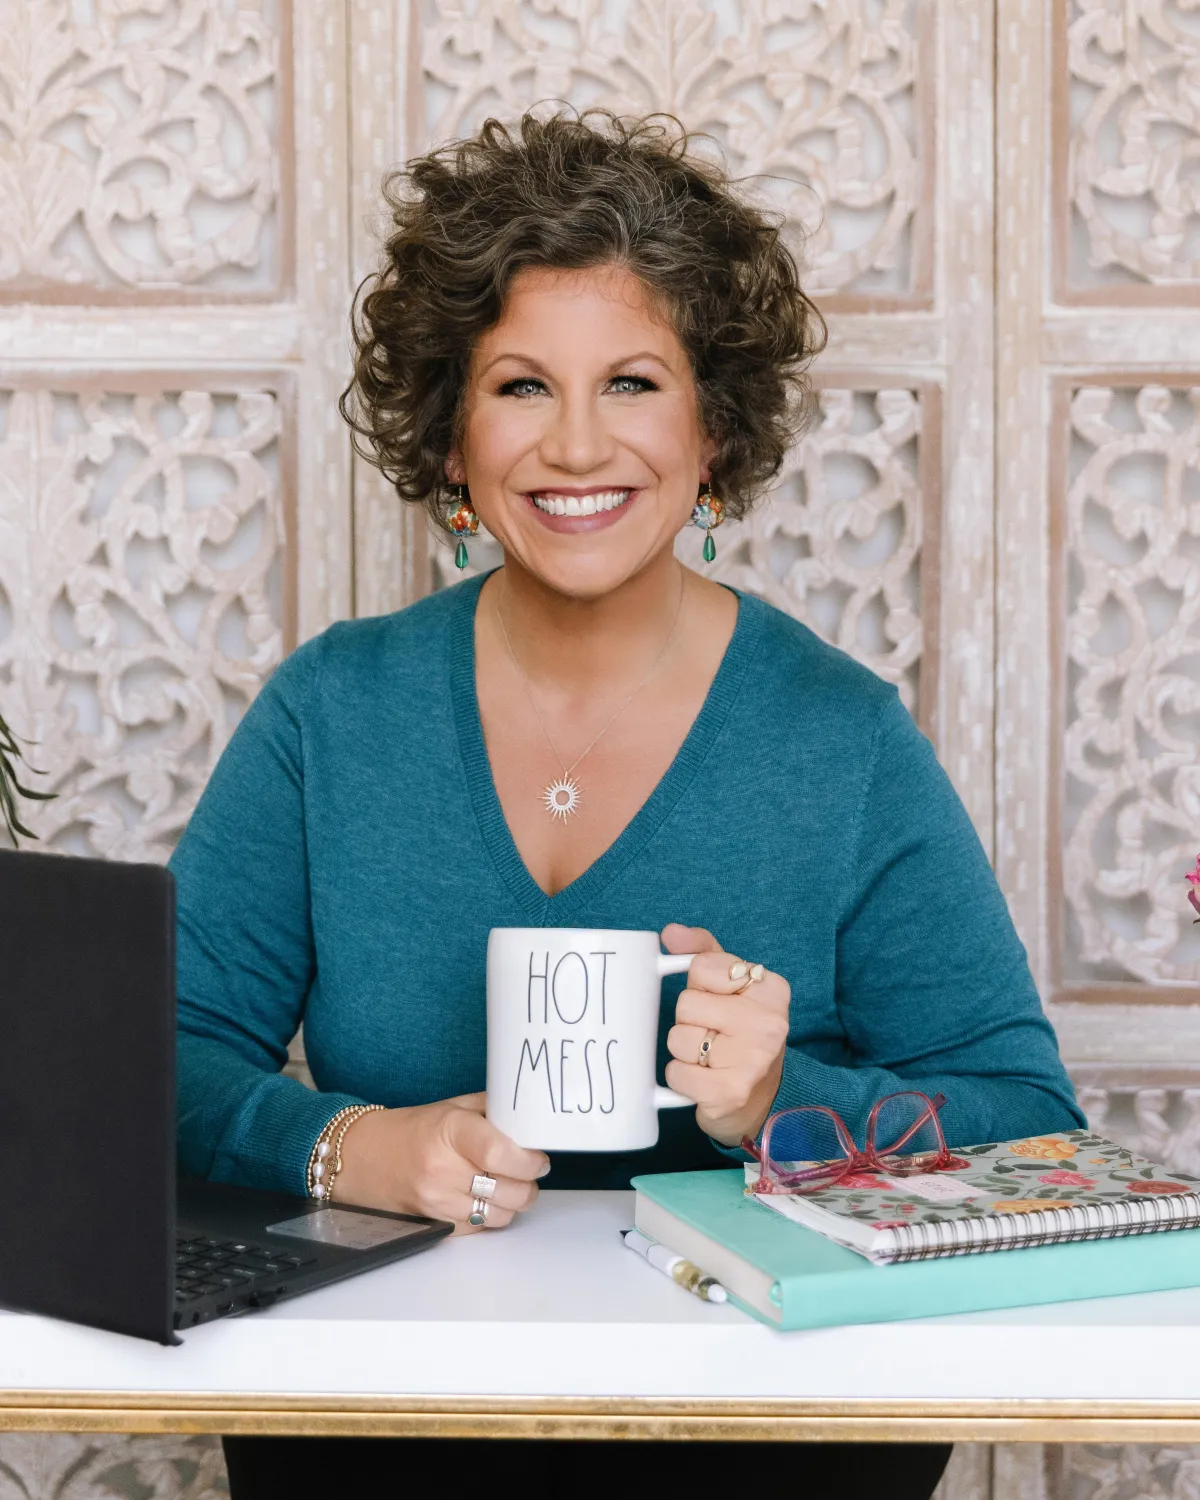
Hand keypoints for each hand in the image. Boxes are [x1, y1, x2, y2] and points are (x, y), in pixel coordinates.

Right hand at [332, 1093, 549, 1233]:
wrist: (364, 1155)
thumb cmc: (413, 1128)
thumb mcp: (453, 1106)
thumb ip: (493, 1109)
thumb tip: (531, 1117)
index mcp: (450, 1130)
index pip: (501, 1153)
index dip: (529, 1160)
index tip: (538, 1158)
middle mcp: (441, 1169)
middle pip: (509, 1191)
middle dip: (528, 1183)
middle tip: (529, 1171)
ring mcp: (436, 1201)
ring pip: (499, 1215)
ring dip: (512, 1203)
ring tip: (507, 1184)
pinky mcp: (433, 1223)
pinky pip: (480, 1228)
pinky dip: (489, 1216)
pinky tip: (483, 1197)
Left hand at [662, 924, 790, 1147]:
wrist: (763, 1097)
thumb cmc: (741, 1033)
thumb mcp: (732, 984)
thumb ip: (704, 952)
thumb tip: (672, 933)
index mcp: (771, 989)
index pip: (701, 967)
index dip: (699, 985)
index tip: (719, 1001)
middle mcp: (769, 1022)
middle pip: (686, 1004)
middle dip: (690, 1019)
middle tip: (714, 1033)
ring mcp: (752, 1059)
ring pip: (677, 1038)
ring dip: (684, 1050)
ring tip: (710, 1056)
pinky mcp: (730, 1092)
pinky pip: (676, 1073)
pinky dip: (681, 1078)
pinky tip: (704, 1078)